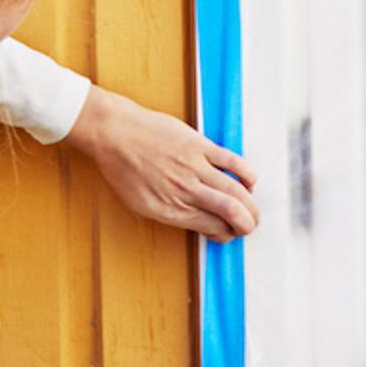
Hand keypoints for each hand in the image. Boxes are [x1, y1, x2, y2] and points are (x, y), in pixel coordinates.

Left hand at [66, 88, 260, 239]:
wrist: (113, 132)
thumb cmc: (123, 168)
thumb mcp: (141, 204)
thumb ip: (173, 216)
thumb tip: (201, 224)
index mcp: (170, 208)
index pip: (214, 228)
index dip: (228, 234)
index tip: (231, 232)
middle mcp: (184, 190)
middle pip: (231, 213)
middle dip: (248, 224)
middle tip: (250, 225)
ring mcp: (194, 166)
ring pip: (236, 191)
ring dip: (251, 205)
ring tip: (252, 209)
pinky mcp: (199, 145)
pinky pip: (234, 163)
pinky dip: (248, 176)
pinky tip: (249, 182)